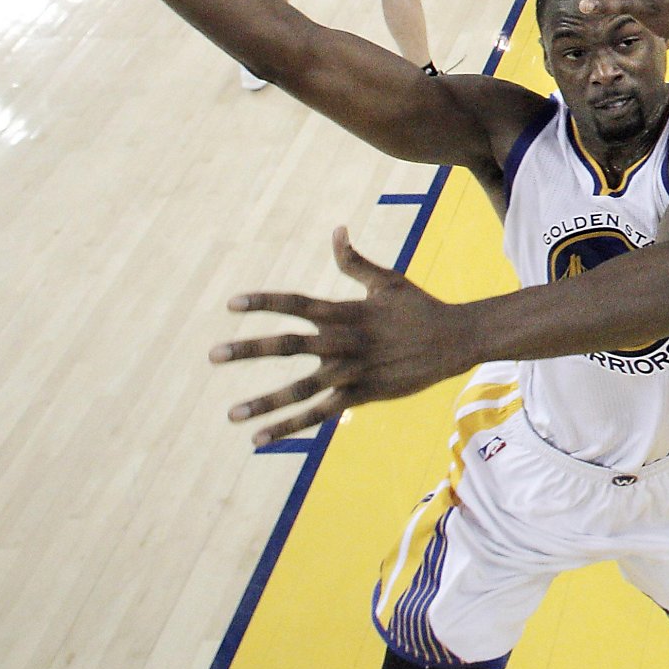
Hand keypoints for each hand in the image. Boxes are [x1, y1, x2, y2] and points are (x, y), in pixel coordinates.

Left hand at [210, 227, 468, 443]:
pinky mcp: (363, 395)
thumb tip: (336, 230)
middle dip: (249, 350)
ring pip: (302, 388)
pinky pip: (320, 413)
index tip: (231, 303)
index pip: (297, 304)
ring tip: (232, 414)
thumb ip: (355, 262)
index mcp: (346, 311)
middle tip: (213, 355)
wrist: (454, 340)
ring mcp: (353, 371)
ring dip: (265, 402)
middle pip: (290, 345)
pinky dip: (291, 426)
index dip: (264, 302)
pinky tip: (261, 438)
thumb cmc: (419, 307)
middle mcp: (344, 341)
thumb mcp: (387, 281)